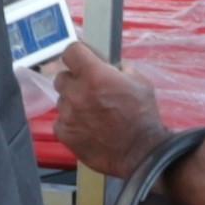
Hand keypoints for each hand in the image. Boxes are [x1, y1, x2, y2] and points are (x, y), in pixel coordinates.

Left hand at [44, 39, 166, 176]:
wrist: (141, 152)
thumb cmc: (143, 117)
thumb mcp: (140, 82)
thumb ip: (120, 69)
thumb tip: (110, 67)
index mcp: (95, 74)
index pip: (71, 51)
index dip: (78, 55)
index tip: (83, 60)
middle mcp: (76, 92)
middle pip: (62, 76)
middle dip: (75, 81)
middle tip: (90, 90)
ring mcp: (67, 114)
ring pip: (61, 100)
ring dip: (73, 102)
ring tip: (92, 113)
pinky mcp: (64, 133)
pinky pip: (60, 120)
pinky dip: (71, 122)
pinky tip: (87, 127)